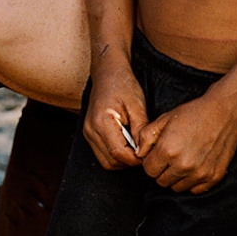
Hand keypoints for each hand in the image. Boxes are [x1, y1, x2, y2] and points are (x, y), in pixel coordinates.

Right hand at [82, 53, 148, 170]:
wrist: (107, 73)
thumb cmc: (123, 85)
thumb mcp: (137, 105)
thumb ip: (141, 131)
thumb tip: (144, 152)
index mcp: (102, 122)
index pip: (118, 154)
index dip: (135, 159)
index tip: (148, 153)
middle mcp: (91, 130)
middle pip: (111, 162)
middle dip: (129, 162)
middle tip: (144, 151)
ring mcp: (88, 133)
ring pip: (106, 162)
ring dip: (123, 160)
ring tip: (136, 147)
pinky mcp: (90, 134)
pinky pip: (103, 155)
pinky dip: (116, 155)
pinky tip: (127, 144)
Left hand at [138, 92, 236, 193]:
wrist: (223, 113)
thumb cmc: (193, 114)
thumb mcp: (164, 119)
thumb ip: (145, 137)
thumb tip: (138, 154)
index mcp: (168, 150)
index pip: (149, 170)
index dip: (150, 162)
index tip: (157, 155)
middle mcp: (183, 165)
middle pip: (161, 181)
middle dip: (162, 170)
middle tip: (170, 157)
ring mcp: (200, 173)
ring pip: (177, 188)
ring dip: (176, 177)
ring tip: (182, 160)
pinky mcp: (213, 177)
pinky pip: (195, 190)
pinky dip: (192, 181)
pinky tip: (194, 166)